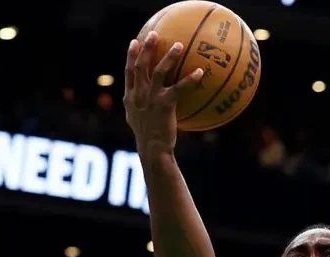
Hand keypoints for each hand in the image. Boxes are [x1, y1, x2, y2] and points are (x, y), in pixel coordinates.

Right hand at [123, 32, 202, 152]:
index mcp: (131, 97)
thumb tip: (144, 102)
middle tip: (154, 34)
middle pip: (140, 65)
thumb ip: (138, 107)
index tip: (135, 42)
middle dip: (147, 48)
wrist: (152, 149)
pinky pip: (179, 88)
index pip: (129, 72)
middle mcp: (138, 94)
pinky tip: (200, 72)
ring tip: (179, 45)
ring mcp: (150, 98)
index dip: (131, 56)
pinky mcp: (164, 104)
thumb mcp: (137, 120)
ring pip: (159, 71)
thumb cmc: (148, 138)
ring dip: (169, 56)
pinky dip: (190, 79)